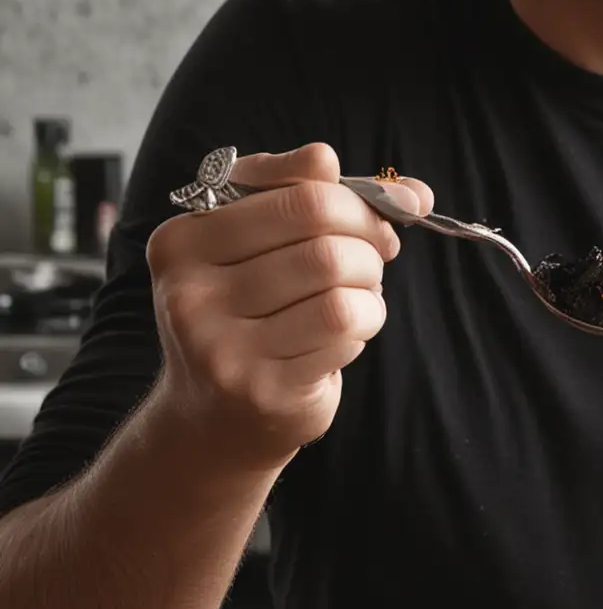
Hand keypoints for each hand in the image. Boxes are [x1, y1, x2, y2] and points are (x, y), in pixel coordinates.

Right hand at [146, 143, 433, 468]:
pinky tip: (345, 334)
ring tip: (357, 298)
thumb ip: (316, 193)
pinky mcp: (259, 389)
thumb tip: (414, 193)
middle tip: (375, 259)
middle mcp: (189, 293)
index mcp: (182, 240)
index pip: (303, 196)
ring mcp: (220, 347)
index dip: (360, 205)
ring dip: (369, 292)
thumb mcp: (257, 239)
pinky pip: (342, 335)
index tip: (380, 221)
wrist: (214, 416)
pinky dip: (361, 326)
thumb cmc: (248, 309)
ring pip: (339, 292)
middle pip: (326, 245)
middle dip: (370, 248)